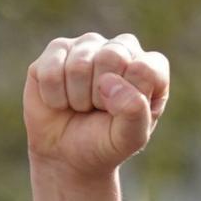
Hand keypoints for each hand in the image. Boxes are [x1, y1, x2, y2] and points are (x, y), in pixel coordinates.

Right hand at [23, 31, 171, 181]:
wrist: (66, 154)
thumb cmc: (104, 142)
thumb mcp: (129, 138)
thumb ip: (135, 112)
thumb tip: (109, 81)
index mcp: (149, 68)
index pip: (146, 69)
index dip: (129, 98)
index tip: (121, 114)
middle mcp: (121, 49)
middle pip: (112, 56)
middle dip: (101, 95)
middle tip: (98, 109)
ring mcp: (88, 46)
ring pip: (78, 65)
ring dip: (77, 98)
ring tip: (80, 106)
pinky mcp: (56, 49)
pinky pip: (51, 70)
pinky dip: (54, 97)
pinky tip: (60, 100)